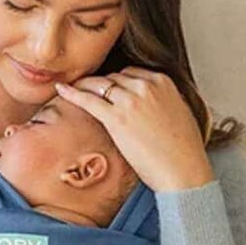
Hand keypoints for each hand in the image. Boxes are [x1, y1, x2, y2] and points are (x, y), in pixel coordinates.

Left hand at [52, 67, 214, 192]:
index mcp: (163, 81)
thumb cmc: (184, 152)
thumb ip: (165, 103)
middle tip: (85, 91)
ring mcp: (131, 100)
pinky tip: (61, 90)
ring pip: (100, 85)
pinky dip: (72, 93)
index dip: (117, 83)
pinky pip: (89, 100)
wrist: (184, 171)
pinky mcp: (118, 118)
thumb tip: (156, 108)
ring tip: (70, 90)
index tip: (108, 92)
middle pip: (114, 77)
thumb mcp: (180, 115)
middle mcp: (146, 85)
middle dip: (101, 86)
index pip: (131, 73)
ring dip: (84, 87)